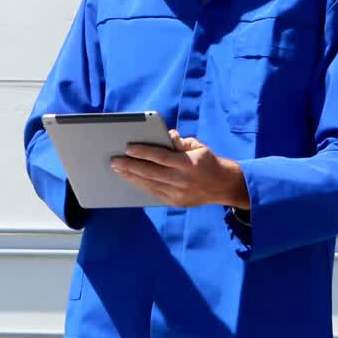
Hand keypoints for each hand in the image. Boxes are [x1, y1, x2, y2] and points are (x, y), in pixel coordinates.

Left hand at [111, 130, 249, 208]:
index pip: (161, 157)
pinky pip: (154, 193)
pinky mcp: (176, 202)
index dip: (143, 152)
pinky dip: (141, 185)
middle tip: (114, 161)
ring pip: (149, 185)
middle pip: (151, 172)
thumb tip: (166, 135)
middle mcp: (182, 180)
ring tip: (117, 169)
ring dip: (131, 177)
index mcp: (188, 164)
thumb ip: (180, 141)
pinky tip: (130, 179)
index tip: (128, 147)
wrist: (222, 186)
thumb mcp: (198, 146)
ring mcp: (178, 194)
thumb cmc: (206, 161)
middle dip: (130, 166)